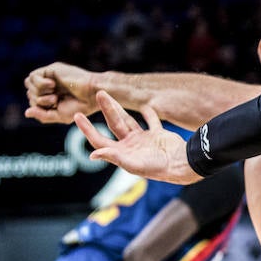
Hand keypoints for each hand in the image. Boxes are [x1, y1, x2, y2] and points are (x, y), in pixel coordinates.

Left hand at [24, 62, 97, 123]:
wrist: (92, 93)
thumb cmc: (81, 106)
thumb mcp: (59, 115)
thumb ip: (42, 115)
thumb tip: (26, 112)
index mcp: (52, 96)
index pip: (33, 101)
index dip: (38, 106)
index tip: (54, 107)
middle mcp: (50, 85)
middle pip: (29, 92)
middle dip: (39, 101)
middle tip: (56, 100)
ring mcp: (50, 76)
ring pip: (29, 83)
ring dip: (39, 92)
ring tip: (54, 94)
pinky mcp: (51, 69)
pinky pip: (34, 76)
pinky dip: (40, 84)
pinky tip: (53, 85)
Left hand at [78, 91, 199, 183]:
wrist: (182, 164)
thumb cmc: (158, 167)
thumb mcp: (134, 164)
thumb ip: (113, 157)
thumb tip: (93, 154)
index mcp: (123, 154)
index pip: (99, 140)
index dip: (87, 129)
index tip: (78, 116)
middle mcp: (131, 146)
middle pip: (114, 125)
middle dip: (107, 110)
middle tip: (100, 93)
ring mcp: (144, 140)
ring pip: (129, 121)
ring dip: (120, 109)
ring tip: (110, 95)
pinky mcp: (158, 135)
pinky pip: (152, 121)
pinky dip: (149, 113)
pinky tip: (145, 105)